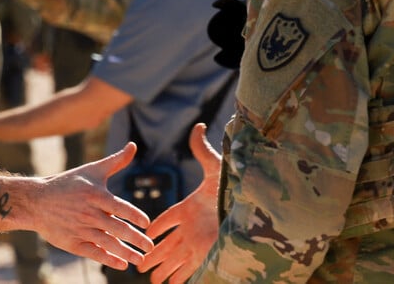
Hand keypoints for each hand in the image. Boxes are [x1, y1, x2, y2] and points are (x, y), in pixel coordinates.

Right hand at [34, 142, 153, 270]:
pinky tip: (122, 264)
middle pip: (118, 228)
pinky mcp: (73, 243)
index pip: (121, 207)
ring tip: (141, 260)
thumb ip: (116, 161)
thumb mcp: (92, 170)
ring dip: (127, 253)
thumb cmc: (68, 183)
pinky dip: (108, 260)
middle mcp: (90, 213)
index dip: (135, 216)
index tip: (147, 224)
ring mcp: (81, 229)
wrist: (36, 201)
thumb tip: (133, 145)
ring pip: (108, 243)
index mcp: (96, 195)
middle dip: (137, 239)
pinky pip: (94, 253)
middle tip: (151, 247)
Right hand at [139, 124, 221, 283]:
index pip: (167, 219)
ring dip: (163, 269)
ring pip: (175, 259)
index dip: (156, 227)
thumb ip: (203, 150)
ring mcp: (198, 244)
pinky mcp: (207, 255)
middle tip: (140, 263)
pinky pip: (189, 269)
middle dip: (154, 253)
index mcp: (188, 208)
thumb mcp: (216, 168)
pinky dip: (180, 278)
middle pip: (167, 244)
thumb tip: (198, 125)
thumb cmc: (233, 188)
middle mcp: (191, 228)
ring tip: (151, 280)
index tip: (145, 232)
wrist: (253, 212)